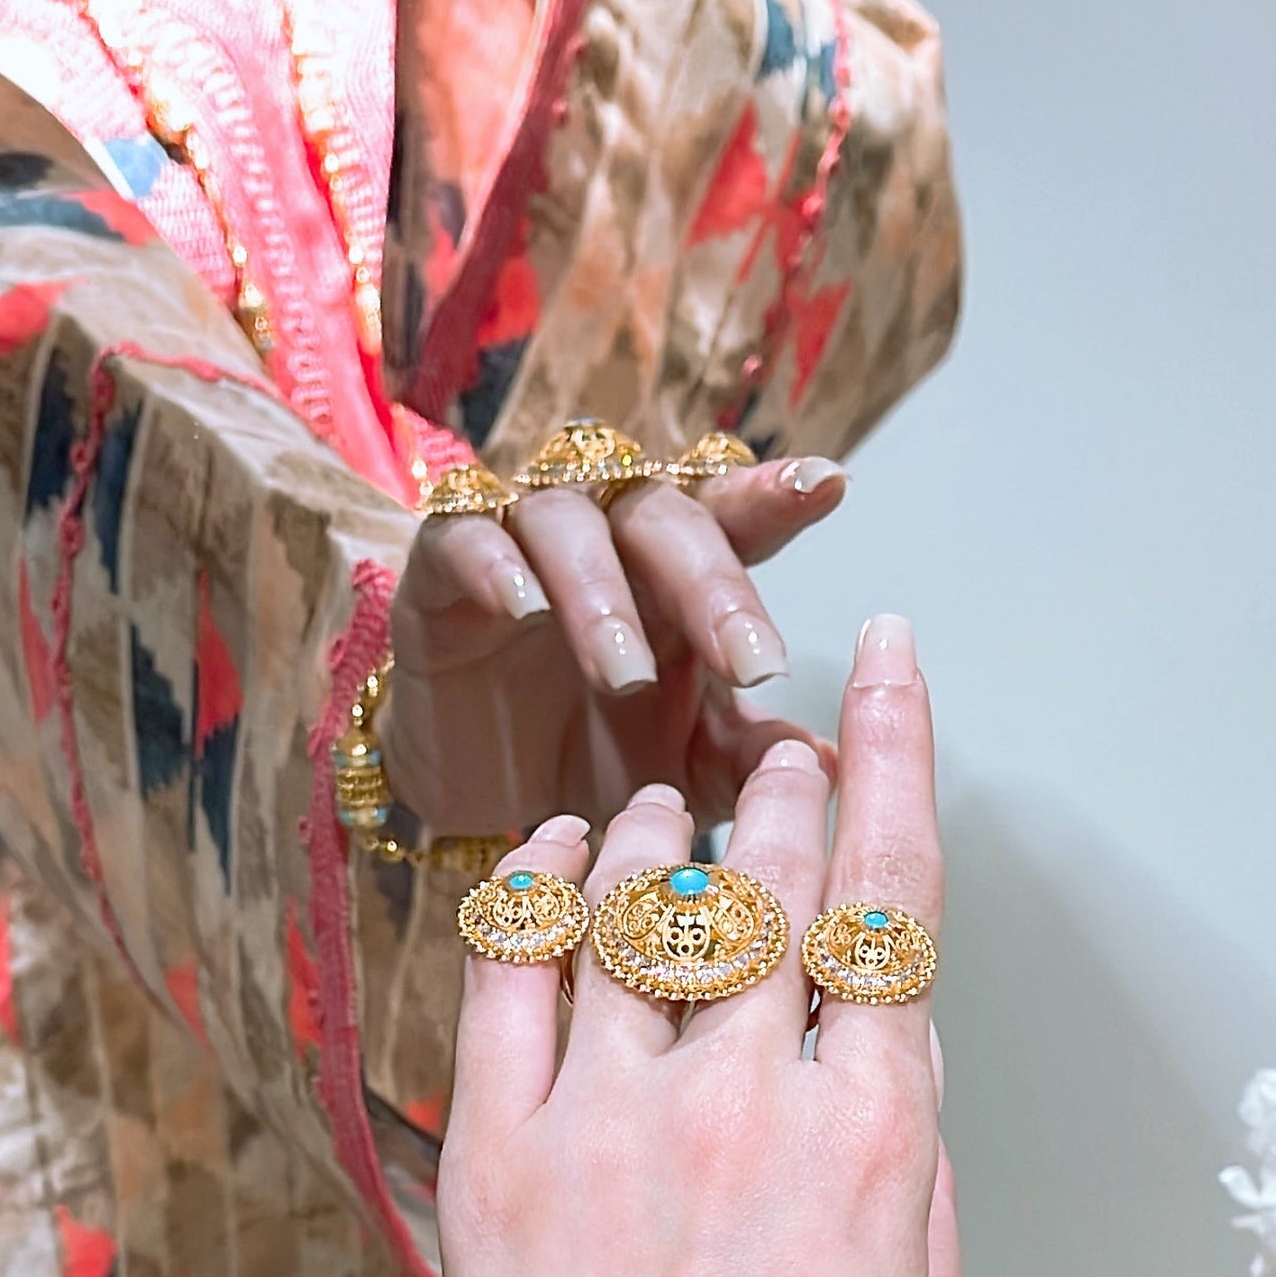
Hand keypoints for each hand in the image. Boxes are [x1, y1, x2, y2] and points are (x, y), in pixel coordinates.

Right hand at [385, 457, 848, 841]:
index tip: (830, 484)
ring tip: (626, 672)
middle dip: (712, 585)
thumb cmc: (594, 752)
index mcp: (681, 571)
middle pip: (668, 518)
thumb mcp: (680, 770)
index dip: (779, 494)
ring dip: (603, 594)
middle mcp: (610, 534)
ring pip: (569, 524)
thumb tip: (835, 767)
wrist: (480, 793)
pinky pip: (464, 536)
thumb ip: (747, 759)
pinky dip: (494, 565)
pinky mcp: (440, 561)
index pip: (738, 513)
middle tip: (749, 661)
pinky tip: (522, 609)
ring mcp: (523, 538)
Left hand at [438, 615, 967, 1276]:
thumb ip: (913, 1189)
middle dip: (784, 787)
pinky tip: (563, 854)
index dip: (898, 756)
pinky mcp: (496, 1159)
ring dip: (668, 831)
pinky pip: (512, 974)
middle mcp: (748, 1101)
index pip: (892, 898)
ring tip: (675, 809)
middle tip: (777, 752)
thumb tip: (882, 1085)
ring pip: (642, 904)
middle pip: (770, 876)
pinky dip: (541, 892)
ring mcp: (612, 1120)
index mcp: (874, 1144)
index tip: (892, 668)